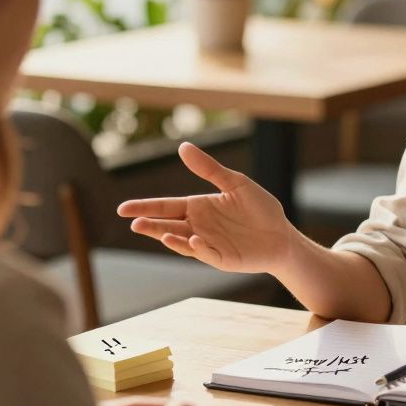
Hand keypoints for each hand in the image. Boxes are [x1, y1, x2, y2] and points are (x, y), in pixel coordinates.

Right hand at [117, 142, 294, 274]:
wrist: (282, 235)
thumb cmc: (259, 208)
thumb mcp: (235, 182)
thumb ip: (209, 168)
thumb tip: (183, 146)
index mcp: (198, 207)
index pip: (165, 206)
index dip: (145, 207)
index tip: (123, 209)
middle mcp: (198, 226)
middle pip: (167, 225)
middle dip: (150, 225)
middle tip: (133, 222)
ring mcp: (208, 244)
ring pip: (181, 241)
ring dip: (168, 237)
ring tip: (156, 231)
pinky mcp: (221, 258)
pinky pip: (206, 253)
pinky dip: (198, 247)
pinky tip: (193, 238)